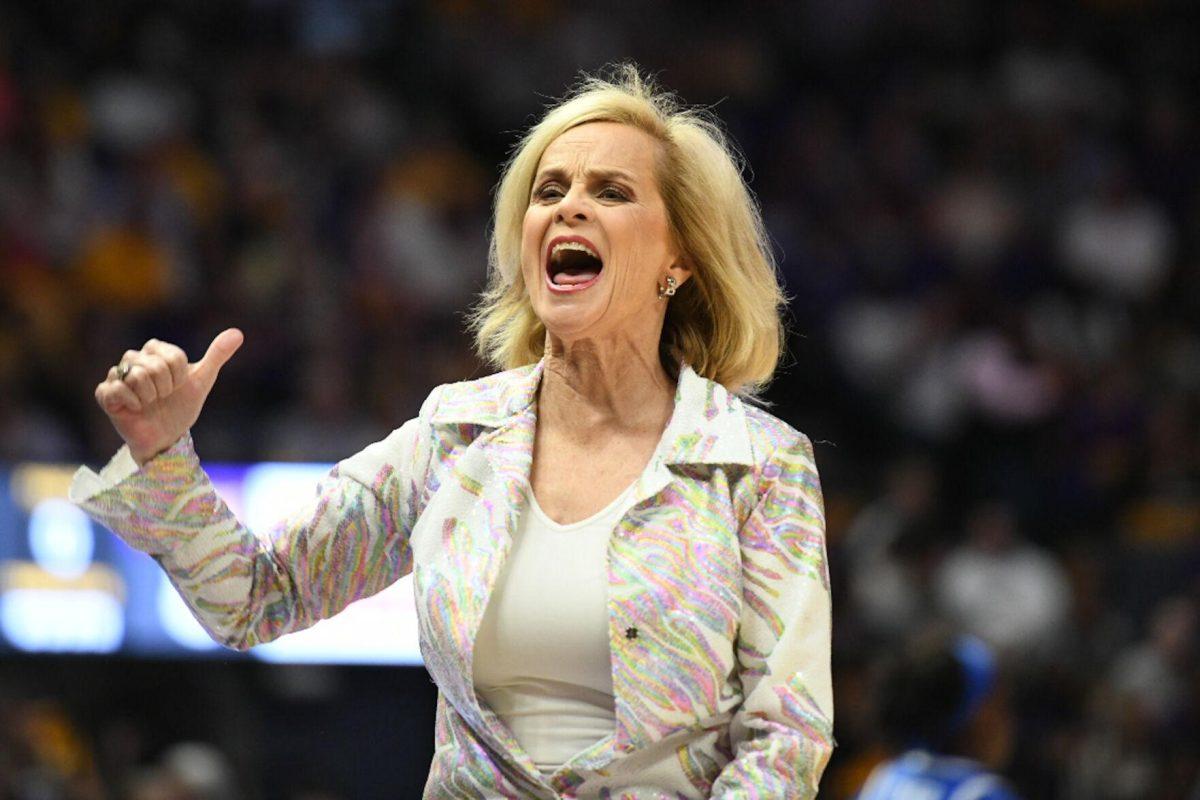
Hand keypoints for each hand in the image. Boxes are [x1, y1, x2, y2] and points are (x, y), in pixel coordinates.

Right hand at [95, 329, 243, 465]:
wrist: (167, 436)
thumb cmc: (181, 406)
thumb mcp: (202, 380)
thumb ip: (217, 355)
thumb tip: (238, 333)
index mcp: (154, 351)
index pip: (172, 356)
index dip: (180, 376)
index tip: (178, 387)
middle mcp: (133, 359)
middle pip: (154, 366)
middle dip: (166, 387)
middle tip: (163, 397)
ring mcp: (116, 376)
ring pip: (136, 376)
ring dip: (150, 396)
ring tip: (150, 403)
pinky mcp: (105, 394)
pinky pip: (116, 389)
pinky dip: (133, 402)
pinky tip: (136, 409)